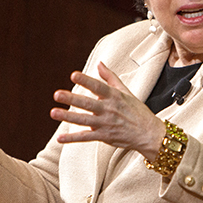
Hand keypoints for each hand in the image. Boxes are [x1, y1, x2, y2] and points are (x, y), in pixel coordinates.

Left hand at [50, 62, 165, 159]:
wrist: (149, 134)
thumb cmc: (137, 111)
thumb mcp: (125, 92)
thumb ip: (110, 77)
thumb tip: (99, 64)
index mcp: (115, 97)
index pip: (98, 87)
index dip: (86, 80)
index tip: (74, 75)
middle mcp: (109, 110)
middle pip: (88, 103)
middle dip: (72, 99)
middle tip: (57, 94)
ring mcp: (106, 124)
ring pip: (84, 120)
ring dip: (68, 116)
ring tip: (53, 112)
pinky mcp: (104, 136)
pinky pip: (86, 138)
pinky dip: (73, 138)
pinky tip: (60, 138)